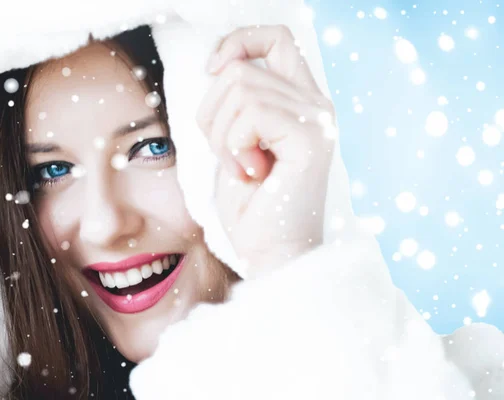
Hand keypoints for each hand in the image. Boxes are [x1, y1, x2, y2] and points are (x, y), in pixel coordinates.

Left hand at [197, 25, 334, 276]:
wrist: (272, 253)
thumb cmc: (252, 205)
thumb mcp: (235, 141)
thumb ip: (238, 101)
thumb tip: (219, 65)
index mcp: (301, 102)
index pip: (277, 38)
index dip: (239, 43)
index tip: (213, 70)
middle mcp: (316, 104)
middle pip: (241, 69)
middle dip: (213, 114)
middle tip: (229, 156)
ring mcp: (317, 119)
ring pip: (240, 88)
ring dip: (222, 135)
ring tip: (241, 168)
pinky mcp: (311, 137)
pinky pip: (250, 114)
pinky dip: (233, 146)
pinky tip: (250, 173)